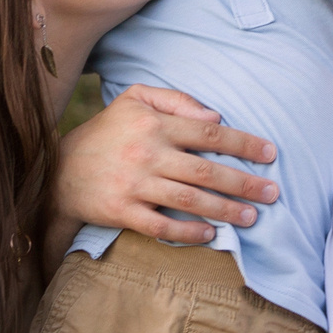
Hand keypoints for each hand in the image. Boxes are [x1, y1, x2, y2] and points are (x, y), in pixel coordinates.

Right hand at [54, 85, 279, 244]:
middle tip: (273, 193)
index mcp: (154, 124)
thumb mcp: (135, 99)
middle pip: (206, 171)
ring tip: (252, 217)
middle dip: (244, 183)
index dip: (244, 143)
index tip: (271, 154)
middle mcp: (146, 153)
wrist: (60, 169)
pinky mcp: (122, 211)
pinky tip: (211, 234)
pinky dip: (188, 232)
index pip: (209, 133)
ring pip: (189, 200)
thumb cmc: (107, 132)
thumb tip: (216, 117)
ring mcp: (134, 184)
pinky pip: (161, 226)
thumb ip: (176, 100)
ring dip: (225, 210)